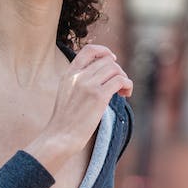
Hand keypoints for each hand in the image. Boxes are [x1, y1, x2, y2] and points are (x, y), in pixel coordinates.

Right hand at [25, 45, 131, 172]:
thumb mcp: (66, 93)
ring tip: (123, 92)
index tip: (112, 60)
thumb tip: (100, 76)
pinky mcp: (99, 96)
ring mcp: (88, 85)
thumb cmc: (65, 121)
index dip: (104, 51)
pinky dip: (127, 85)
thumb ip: (78, 82)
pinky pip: (121, 80)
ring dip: (124, 78)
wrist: (60, 136)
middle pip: (107, 61)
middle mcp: (79, 76)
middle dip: (118, 71)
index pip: (89, 50)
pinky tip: (126, 95)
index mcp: (69, 74)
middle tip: (119, 86)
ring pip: (116, 69)